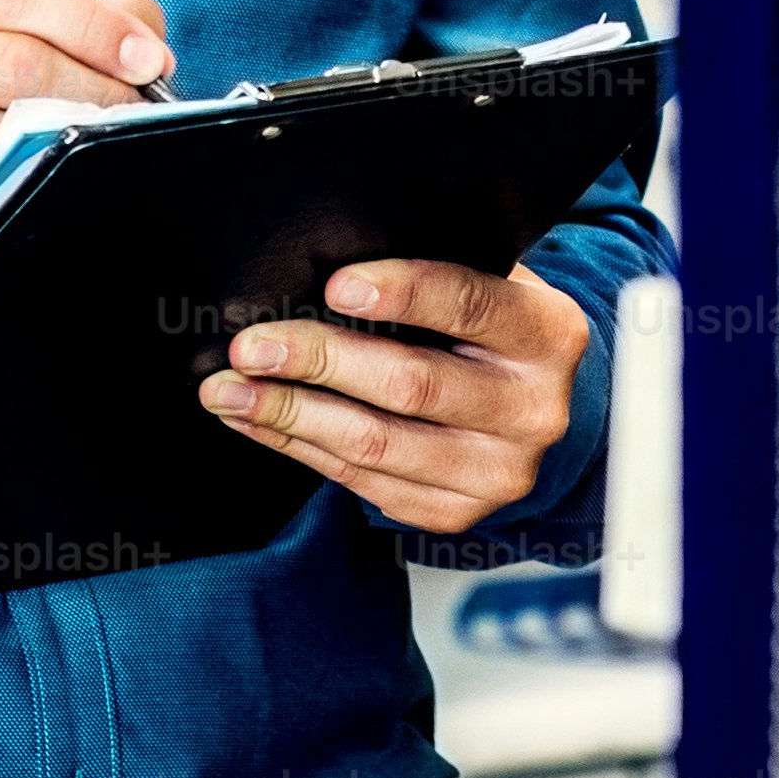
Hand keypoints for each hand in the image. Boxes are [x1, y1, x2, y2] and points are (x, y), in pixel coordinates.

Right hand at [0, 0, 170, 375]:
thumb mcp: (4, 33)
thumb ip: (81, 16)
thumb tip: (144, 43)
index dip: (90, 23)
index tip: (145, 56)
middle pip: (11, 62)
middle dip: (93, 87)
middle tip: (133, 106)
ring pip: (0, 135)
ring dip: (66, 145)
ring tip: (94, 143)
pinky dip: (25, 191)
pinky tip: (41, 184)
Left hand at [196, 259, 591, 536]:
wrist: (540, 406)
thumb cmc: (496, 330)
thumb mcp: (491, 283)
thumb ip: (435, 270)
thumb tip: (323, 265)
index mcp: (547, 333)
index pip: (471, 305)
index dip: (403, 293)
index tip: (335, 286)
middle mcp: (531, 409)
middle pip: (412, 384)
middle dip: (320, 361)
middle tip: (252, 346)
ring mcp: (496, 472)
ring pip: (376, 444)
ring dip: (290, 414)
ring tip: (231, 391)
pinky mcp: (455, 513)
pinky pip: (363, 482)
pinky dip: (300, 448)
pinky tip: (260, 422)